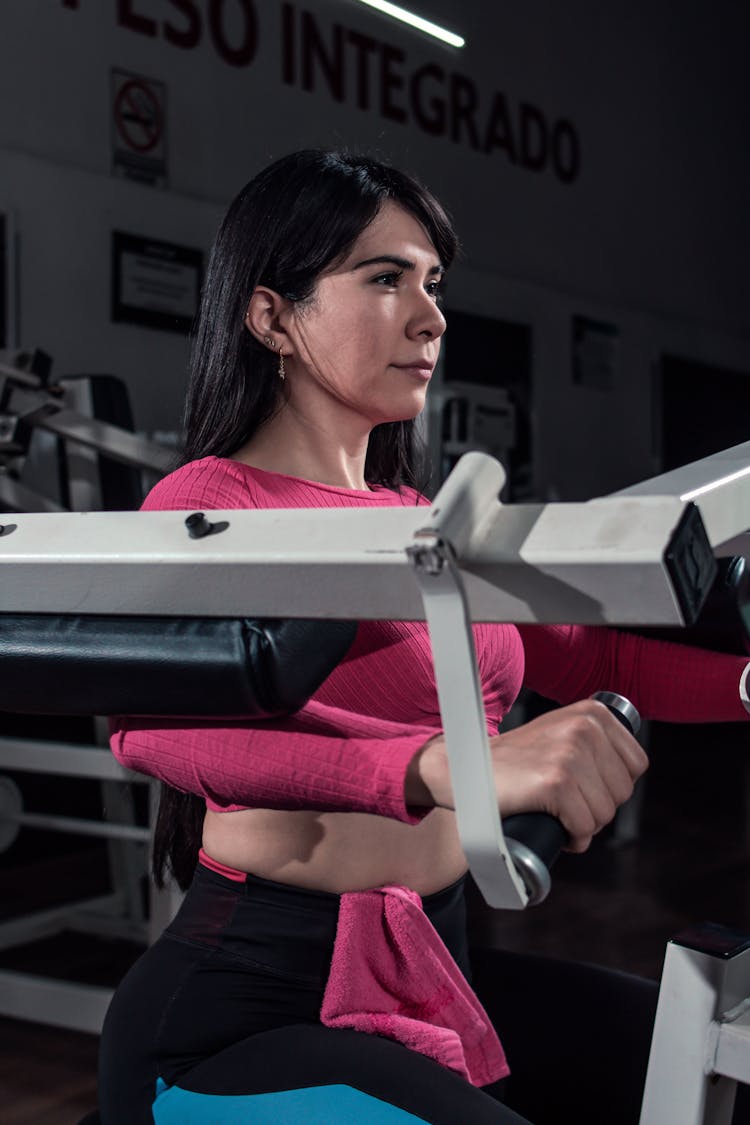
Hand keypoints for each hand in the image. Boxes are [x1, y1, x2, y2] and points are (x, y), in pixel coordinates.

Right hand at [408, 699, 647, 853]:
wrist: (464, 769)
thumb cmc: (514, 761)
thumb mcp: (560, 732)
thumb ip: (594, 739)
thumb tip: (632, 772)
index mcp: (593, 712)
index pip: (636, 765)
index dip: (611, 786)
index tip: (583, 788)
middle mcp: (585, 727)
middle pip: (622, 792)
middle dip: (597, 807)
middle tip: (564, 803)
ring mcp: (570, 753)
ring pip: (604, 814)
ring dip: (583, 825)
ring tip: (556, 813)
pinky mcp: (556, 783)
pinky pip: (584, 827)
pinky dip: (572, 838)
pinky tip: (554, 826)